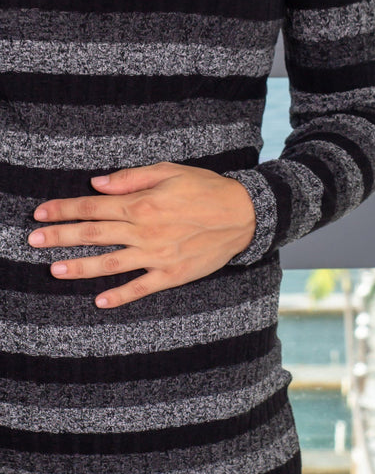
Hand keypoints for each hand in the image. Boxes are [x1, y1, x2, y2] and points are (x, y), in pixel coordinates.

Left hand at [27, 161, 255, 307]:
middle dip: (60, 237)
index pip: (93, 206)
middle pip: (94, 234)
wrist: (242, 215)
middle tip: (33, 242)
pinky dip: (120, 296)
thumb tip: (97, 184)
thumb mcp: (169, 171)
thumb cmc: (205, 189)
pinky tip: (100, 302)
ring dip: (81, 267)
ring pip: (111, 263)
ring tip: (54, 270)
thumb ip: (131, 178)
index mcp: (141, 203)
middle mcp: (144, 231)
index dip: (64, 209)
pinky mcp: (172, 274)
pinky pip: (141, 287)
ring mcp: (157, 255)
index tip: (40, 213)